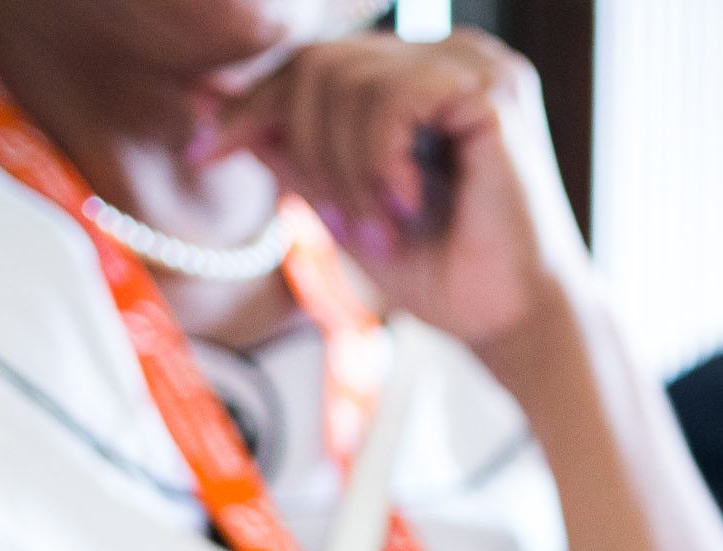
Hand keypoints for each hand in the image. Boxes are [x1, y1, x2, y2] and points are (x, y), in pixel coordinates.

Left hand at [204, 31, 590, 349]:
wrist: (516, 324)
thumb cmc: (444, 272)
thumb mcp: (342, 204)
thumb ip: (289, 149)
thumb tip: (206, 100)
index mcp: (419, 74)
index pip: (313, 61)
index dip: (252, 103)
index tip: (207, 152)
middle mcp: (450, 55)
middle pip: (319, 62)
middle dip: (306, 149)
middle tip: (339, 225)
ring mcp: (476, 66)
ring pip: (346, 78)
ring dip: (344, 168)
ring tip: (378, 228)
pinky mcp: (492, 93)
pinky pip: (391, 99)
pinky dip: (379, 161)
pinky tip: (406, 204)